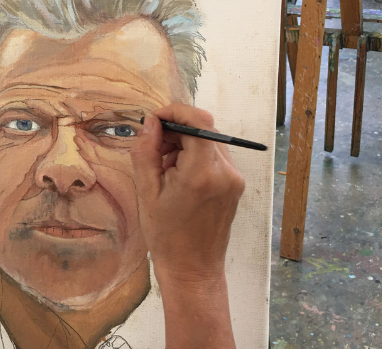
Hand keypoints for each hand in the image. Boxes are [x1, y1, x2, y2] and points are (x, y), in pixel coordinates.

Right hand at [130, 103, 244, 284]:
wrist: (193, 268)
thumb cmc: (166, 235)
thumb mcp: (146, 191)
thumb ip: (146, 152)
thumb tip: (149, 122)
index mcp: (202, 172)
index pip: (198, 121)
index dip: (175, 111)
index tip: (154, 119)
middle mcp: (225, 171)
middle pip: (203, 129)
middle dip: (175, 130)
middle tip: (152, 148)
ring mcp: (234, 178)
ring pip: (208, 141)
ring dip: (184, 143)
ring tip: (163, 167)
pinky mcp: (235, 185)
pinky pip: (214, 157)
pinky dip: (194, 156)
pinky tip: (178, 176)